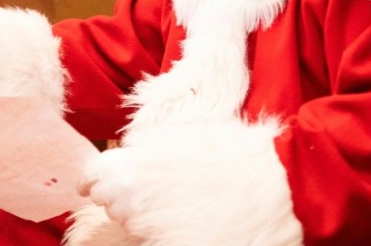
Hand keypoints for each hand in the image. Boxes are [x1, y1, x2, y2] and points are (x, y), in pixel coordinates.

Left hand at [75, 120, 301, 244]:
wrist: (279, 188)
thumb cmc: (236, 155)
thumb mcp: (183, 135)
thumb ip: (145, 145)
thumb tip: (125, 152)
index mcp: (131, 166)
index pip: (92, 178)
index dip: (94, 181)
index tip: (94, 186)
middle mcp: (132, 202)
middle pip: (112, 203)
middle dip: (127, 197)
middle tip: (159, 192)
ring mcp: (149, 232)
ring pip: (135, 226)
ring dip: (150, 217)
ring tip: (186, 204)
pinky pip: (156, 241)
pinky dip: (168, 234)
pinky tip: (194, 223)